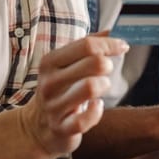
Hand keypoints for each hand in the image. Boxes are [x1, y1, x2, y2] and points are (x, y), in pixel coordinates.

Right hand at [19, 33, 125, 157]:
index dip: (110, 44)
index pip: (86, 45)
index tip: (122, 46)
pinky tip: (96, 106)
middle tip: (106, 71)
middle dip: (107, 65)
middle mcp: (50, 82)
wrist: (36, 127)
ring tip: (100, 88)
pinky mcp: (61, 128)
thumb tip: (109, 30)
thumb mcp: (64, 65)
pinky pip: (86, 119)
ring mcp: (54, 106)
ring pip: (91, 87)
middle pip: (93, 63)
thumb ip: (85, 47)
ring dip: (104, 85)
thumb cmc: (58, 91)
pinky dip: (97, 111)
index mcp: (50, 62)